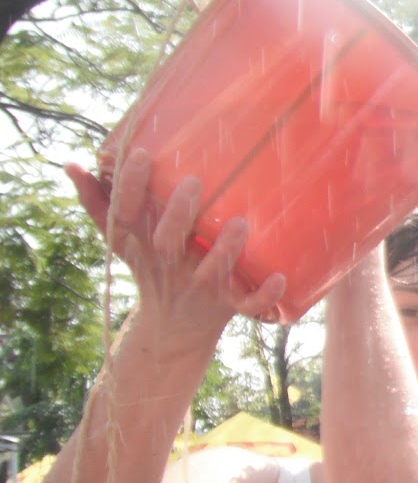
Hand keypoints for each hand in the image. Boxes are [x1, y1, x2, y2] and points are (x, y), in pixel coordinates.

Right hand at [67, 148, 284, 348]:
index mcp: (141, 244)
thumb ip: (99, 203)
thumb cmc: (152, 266)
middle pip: (169, 242)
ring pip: (212, 272)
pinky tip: (281, 277)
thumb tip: (71, 165)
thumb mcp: (124, 240)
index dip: (130, 187)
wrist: (175, 328)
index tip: (142, 154)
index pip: (127, 214)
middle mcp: (169, 265)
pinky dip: (264, 296)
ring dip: (225, 251)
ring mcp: (200, 286)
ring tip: (240, 223)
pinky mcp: (228, 305)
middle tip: (193, 183)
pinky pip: (248, 306)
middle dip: (179, 215)